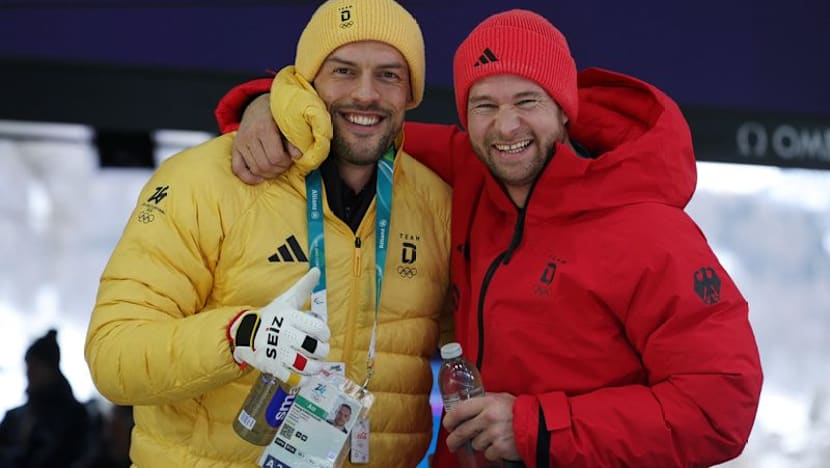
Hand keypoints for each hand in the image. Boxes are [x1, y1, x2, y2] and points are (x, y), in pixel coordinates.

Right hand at [228, 268, 329, 386]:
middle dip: (322, 352)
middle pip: (314, 348)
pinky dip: (302, 380)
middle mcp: (283, 333)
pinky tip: (305, 377)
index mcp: (289, 317)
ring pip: (305, 364)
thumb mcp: (287, 300)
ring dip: (315, 367)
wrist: (244, 333)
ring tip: (315, 365)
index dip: (325, 334)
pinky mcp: (270, 366)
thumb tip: (316, 269)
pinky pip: (292, 377)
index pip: (318, 329)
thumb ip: (303, 287)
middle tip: (319, 351)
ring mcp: (276, 351)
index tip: (322, 336)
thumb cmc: (272, 316)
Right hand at [232, 93, 301, 184]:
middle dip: (279, 169)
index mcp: (264, 128)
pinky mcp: (235, 148)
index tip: (291, 158)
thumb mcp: (287, 123)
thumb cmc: (276, 115)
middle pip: (266, 165)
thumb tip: (298, 156)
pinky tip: (260, 178)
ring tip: (277, 167)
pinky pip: (237, 169)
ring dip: (268, 174)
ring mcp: (240, 142)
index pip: (276, 157)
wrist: (258, 106)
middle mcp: (249, 136)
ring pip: (255, 169)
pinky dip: (249, 177)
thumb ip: (292, 140)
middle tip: (285, 164)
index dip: (286, 162)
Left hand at [443, 392, 520, 462]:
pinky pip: (487, 454)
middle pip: (461, 432)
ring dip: (480, 444)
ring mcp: (494, 434)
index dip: (449, 420)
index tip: (448, 425)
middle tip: (452, 443)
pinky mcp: (500, 448)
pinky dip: (491, 452)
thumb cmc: (518, 410)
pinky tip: (499, 445)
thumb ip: (483, 401)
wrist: (537, 424)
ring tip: (491, 438)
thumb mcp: (500, 398)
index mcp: (487, 403)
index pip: (459, 411)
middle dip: (453, 440)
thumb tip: (465, 405)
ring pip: (475, 444)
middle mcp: (488, 418)